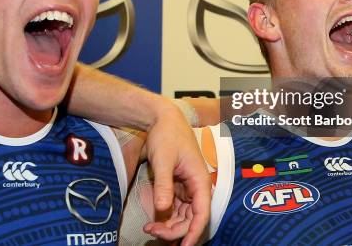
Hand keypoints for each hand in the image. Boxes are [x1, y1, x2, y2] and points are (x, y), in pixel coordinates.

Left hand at [143, 106, 210, 245]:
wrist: (163, 119)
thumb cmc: (168, 135)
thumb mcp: (163, 160)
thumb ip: (164, 184)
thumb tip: (163, 208)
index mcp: (200, 180)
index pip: (202, 213)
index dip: (195, 232)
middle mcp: (197, 187)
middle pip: (191, 219)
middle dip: (174, 230)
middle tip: (152, 232)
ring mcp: (188, 187)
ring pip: (183, 216)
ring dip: (169, 225)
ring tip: (149, 228)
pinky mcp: (178, 187)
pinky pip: (175, 208)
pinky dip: (166, 217)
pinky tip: (153, 221)